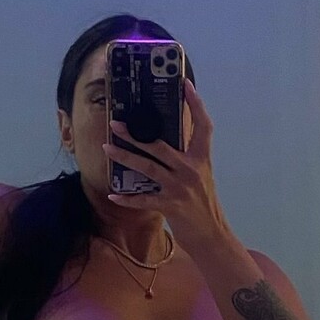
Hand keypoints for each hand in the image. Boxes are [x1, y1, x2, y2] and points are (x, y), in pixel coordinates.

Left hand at [106, 79, 229, 249]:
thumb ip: (186, 158)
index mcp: (202, 159)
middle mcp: (192, 170)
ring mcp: (181, 188)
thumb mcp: (201, 176)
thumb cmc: (203, 204)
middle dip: (136, 134)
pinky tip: (113, 194)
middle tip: (116, 123)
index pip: (203, 126)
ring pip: (148, 168)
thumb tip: (164, 140)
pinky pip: (144, 200)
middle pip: (160, 146)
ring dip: (125, 157)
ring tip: (107, 148)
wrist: (212, 235)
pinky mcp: (171, 206)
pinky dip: (127, 198)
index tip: (186, 84)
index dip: (196, 104)